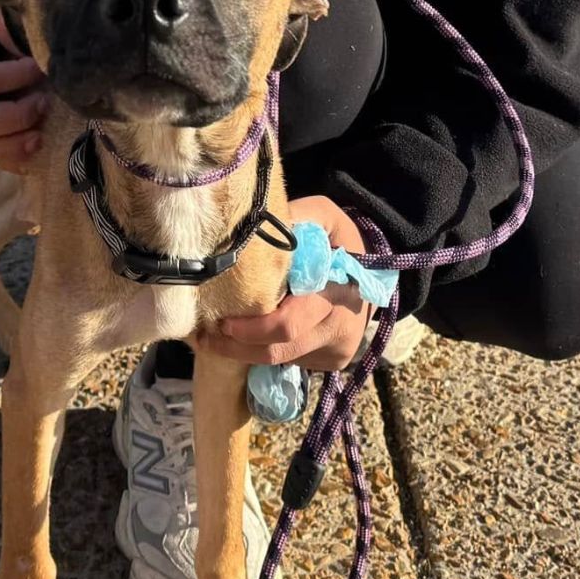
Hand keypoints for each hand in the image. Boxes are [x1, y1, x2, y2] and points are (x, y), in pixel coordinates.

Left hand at [197, 196, 370, 373]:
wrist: (375, 268)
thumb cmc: (340, 239)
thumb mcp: (323, 216)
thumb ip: (295, 218)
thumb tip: (253, 228)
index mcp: (336, 292)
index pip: (286, 324)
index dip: (249, 328)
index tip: (218, 320)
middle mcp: (340, 328)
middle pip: (278, 350)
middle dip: (237, 347)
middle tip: (204, 336)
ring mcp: (339, 349)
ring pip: (282, 360)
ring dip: (247, 352)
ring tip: (216, 337)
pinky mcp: (334, 361)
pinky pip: (293, 361)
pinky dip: (268, 350)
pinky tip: (252, 336)